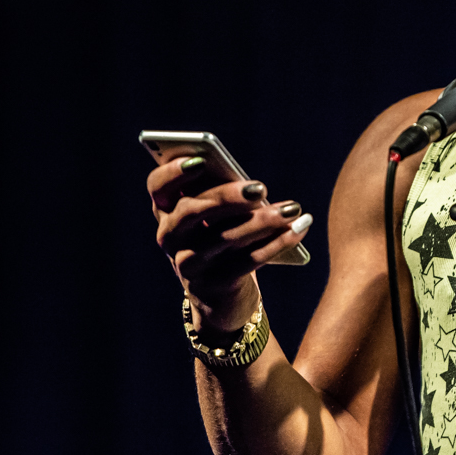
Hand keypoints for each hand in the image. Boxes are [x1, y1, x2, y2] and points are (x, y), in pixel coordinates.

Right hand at [148, 156, 311, 329]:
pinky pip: (246, 261)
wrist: (221, 294)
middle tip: (260, 188)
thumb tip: (254, 190)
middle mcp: (170, 237)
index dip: (173, 173)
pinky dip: (276, 243)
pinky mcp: (212, 285)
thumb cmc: (223, 238)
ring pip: (224, 238)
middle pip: (191, 212)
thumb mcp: (219, 216)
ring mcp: (187, 264)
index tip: (201, 160)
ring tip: (292, 209)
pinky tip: (298, 230)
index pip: (158, 188)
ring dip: (263, 221)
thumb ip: (225, 197)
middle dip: (227, 198)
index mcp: (167, 211)